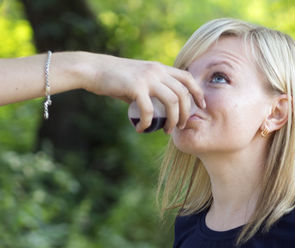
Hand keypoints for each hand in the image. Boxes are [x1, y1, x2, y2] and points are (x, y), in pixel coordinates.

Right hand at [83, 53, 204, 133]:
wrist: (93, 69)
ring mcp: (148, 78)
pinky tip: (142, 129)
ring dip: (172, 120)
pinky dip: (147, 123)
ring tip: (166, 131)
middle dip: (185, 113)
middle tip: (180, 126)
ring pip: (172, 102)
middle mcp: (157, 71)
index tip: (201, 106)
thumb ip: (152, 90)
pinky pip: (149, 110)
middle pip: (183, 93)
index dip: (197, 92)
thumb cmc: (115, 78)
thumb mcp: (139, 80)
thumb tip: (161, 110)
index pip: (188, 77)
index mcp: (160, 68)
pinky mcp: (136, 87)